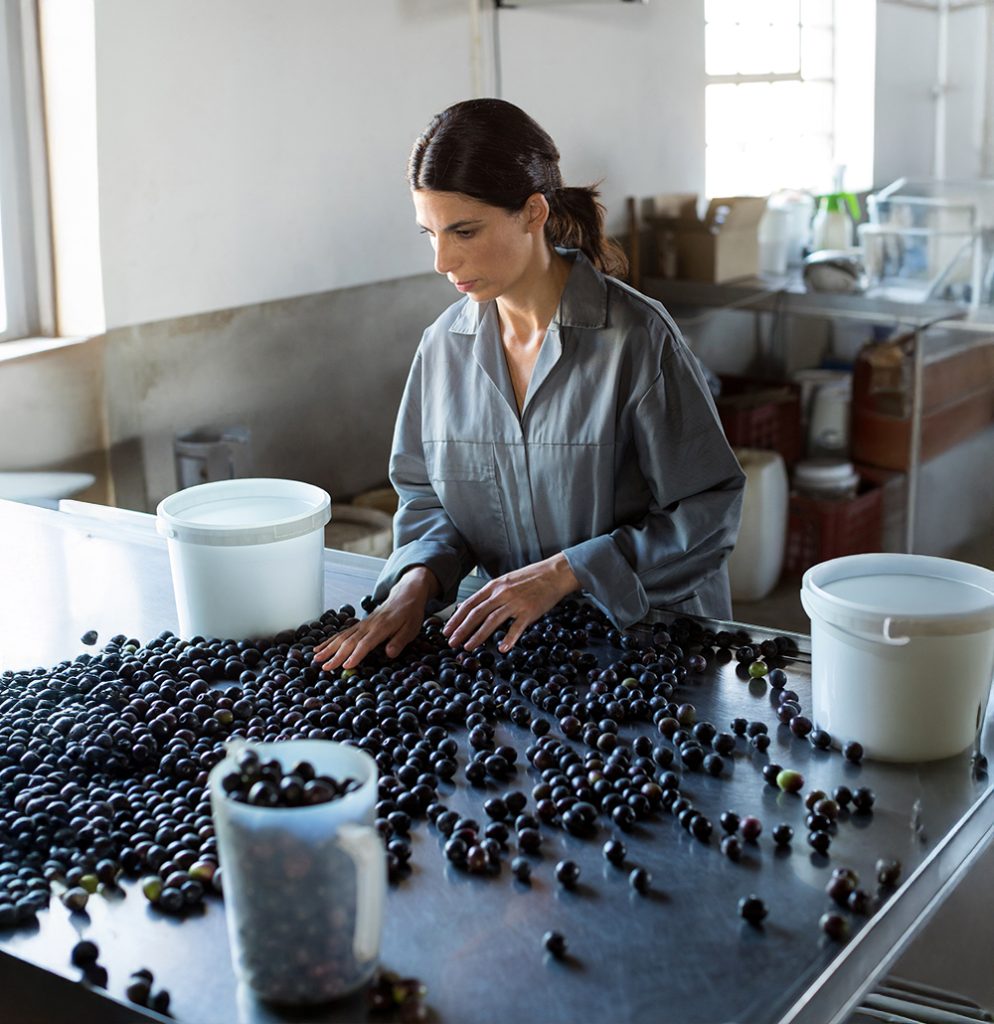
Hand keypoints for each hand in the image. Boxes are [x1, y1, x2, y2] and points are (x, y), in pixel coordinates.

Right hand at [312, 567, 438, 670]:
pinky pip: (342, 633)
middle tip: (324, 666)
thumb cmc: (410, 613)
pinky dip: (329, 640)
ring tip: (315, 658)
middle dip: (335, 655)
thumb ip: (400, 641)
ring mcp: (362, 624)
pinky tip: (319, 647)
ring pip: (342, 636)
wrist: (405, 594)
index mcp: (382, 628)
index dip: (356, 655)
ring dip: (328, 647)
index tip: (346, 665)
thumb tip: (390, 654)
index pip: (366, 643)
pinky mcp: (359, 624)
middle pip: (349, 641)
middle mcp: (368, 625)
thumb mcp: (412, 628)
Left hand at [443, 554, 578, 653]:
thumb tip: (469, 606)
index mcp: (494, 586)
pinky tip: (502, 649)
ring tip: (468, 647)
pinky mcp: (529, 611)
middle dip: (461, 629)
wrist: (554, 573)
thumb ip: (489, 594)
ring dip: (478, 636)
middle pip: (476, 613)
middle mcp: (502, 594)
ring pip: (491, 621)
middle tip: (452, 642)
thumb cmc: (530, 578)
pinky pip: (517, 627)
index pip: (469, 604)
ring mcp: (515, 602)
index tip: (447, 630)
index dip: (456, 618)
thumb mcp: (505, 581)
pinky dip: (509, 638)